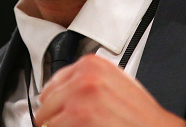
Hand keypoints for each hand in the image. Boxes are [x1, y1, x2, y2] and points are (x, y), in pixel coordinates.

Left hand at [35, 54, 185, 126]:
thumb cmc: (140, 115)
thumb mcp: (114, 83)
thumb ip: (88, 81)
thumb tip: (64, 91)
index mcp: (92, 64)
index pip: (54, 80)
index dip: (57, 99)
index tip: (59, 107)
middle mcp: (84, 76)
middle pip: (46, 99)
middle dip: (54, 115)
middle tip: (71, 123)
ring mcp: (79, 96)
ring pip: (45, 118)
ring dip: (58, 126)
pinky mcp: (76, 117)